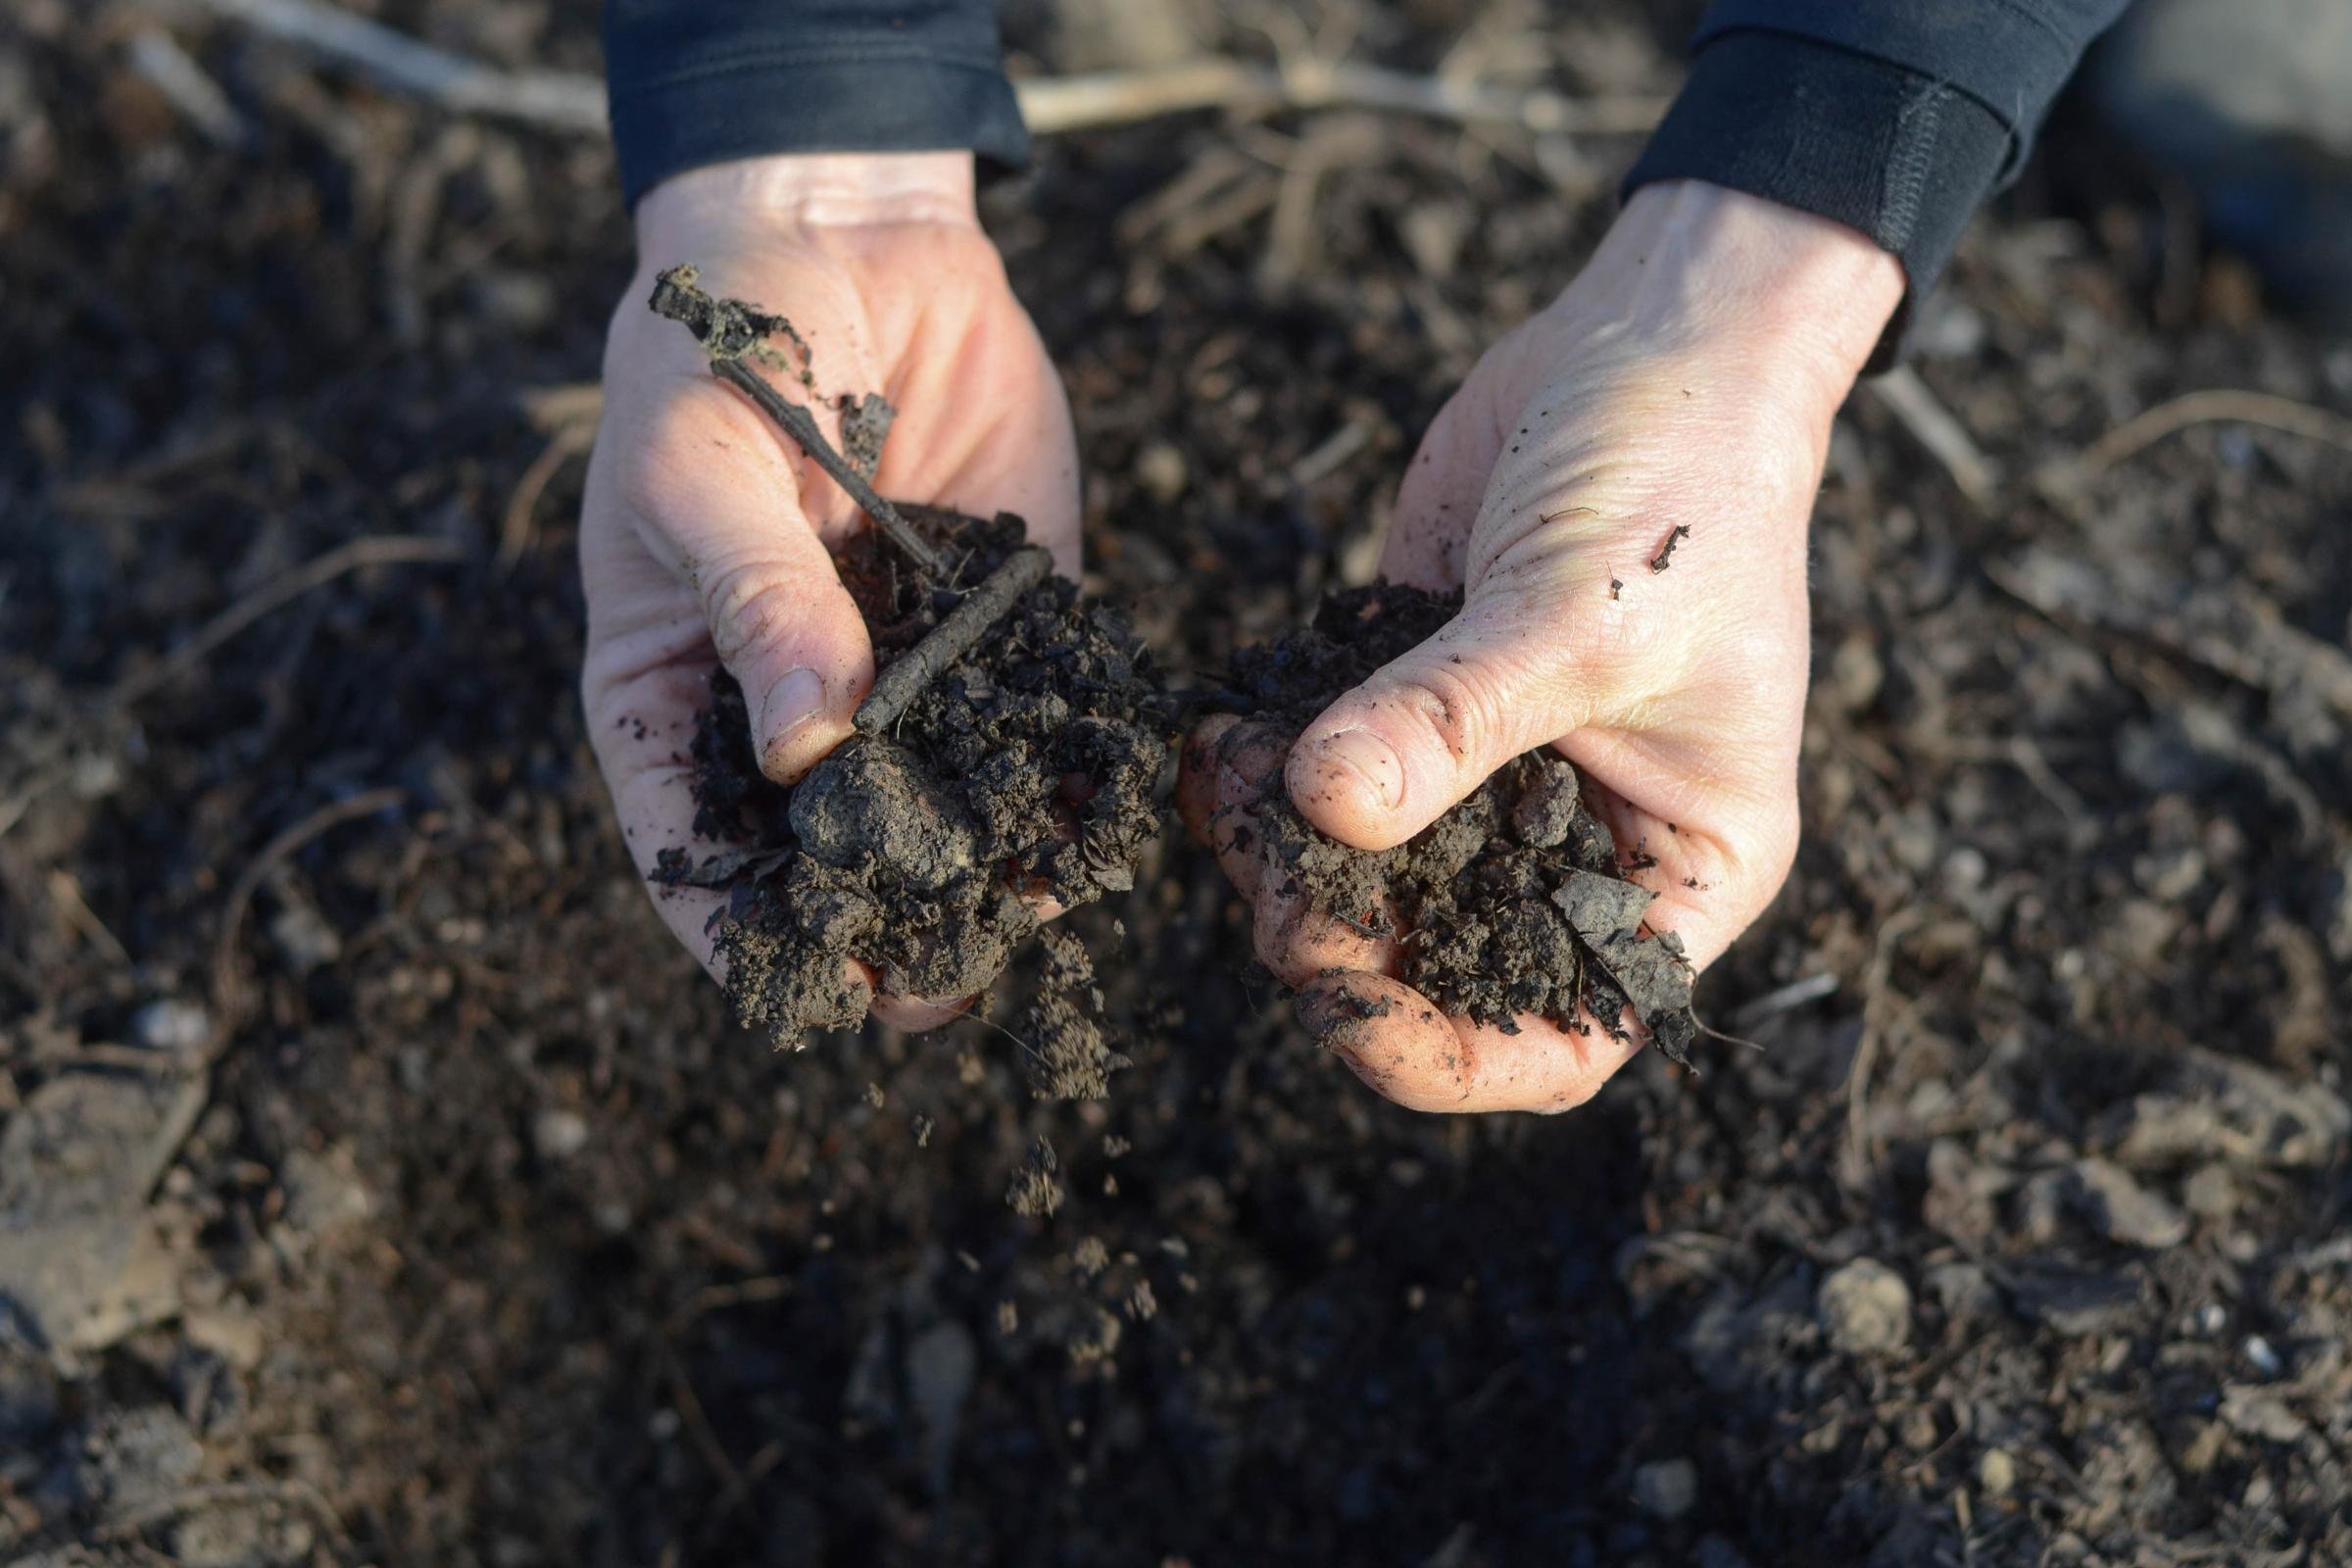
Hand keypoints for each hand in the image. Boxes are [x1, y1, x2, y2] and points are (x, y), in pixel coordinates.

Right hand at [580, 153, 1078, 1030]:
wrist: (850, 233)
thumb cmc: (721, 344)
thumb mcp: (702, 465)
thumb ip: (757, 601)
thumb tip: (808, 754)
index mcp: (680, 682)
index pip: (691, 840)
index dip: (738, 928)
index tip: (801, 994)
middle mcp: (797, 698)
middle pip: (829, 849)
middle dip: (882, 924)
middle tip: (939, 990)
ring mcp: (908, 666)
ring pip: (947, 801)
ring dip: (989, 867)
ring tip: (1035, 919)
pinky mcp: (1009, 616)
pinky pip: (1042, 713)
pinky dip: (1072, 769)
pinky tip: (1107, 817)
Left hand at [1180, 182, 1902, 1111]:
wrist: (1659, 339)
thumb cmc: (1684, 484)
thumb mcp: (1585, 615)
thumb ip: (1452, 722)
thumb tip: (1323, 808)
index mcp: (1680, 869)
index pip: (1574, 1033)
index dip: (1458, 1058)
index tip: (1344, 1008)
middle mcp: (1584, 841)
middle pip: (1448, 965)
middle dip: (1346, 942)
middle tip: (1268, 889)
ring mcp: (1494, 775)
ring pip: (1371, 878)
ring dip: (1287, 858)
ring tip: (1231, 797)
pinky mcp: (1417, 700)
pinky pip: (1328, 775)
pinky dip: (1267, 777)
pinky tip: (1221, 748)